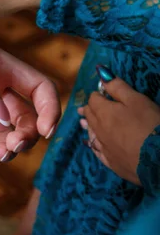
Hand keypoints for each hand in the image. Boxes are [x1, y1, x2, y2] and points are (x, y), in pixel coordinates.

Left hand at [78, 65, 159, 184]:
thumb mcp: (137, 100)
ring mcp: (104, 147)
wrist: (158, 161)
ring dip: (88, 126)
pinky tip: (92, 145)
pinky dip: (93, 145)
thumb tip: (100, 71)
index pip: (94, 99)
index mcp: (103, 112)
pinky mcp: (112, 163)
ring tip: (83, 123)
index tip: (103, 94)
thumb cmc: (151, 125)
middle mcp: (98, 129)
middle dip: (89, 109)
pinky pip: (97, 151)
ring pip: (91, 133)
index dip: (99, 95)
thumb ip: (117, 87)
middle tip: (86, 107)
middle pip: (90, 116)